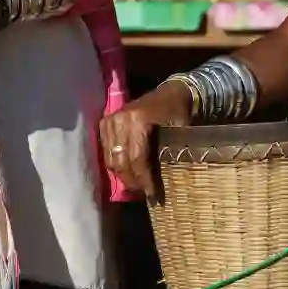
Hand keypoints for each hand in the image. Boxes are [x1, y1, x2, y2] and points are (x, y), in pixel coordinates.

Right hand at [98, 82, 193, 200]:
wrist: (172, 92)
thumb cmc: (178, 112)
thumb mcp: (181, 131)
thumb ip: (170, 153)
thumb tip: (166, 183)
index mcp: (138, 120)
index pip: (137, 158)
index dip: (144, 180)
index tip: (154, 196)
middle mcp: (119, 120)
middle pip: (121, 161)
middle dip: (133, 182)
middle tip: (145, 194)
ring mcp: (110, 120)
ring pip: (111, 159)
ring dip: (123, 176)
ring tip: (138, 185)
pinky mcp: (105, 122)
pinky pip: (106, 151)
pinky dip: (116, 164)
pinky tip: (129, 172)